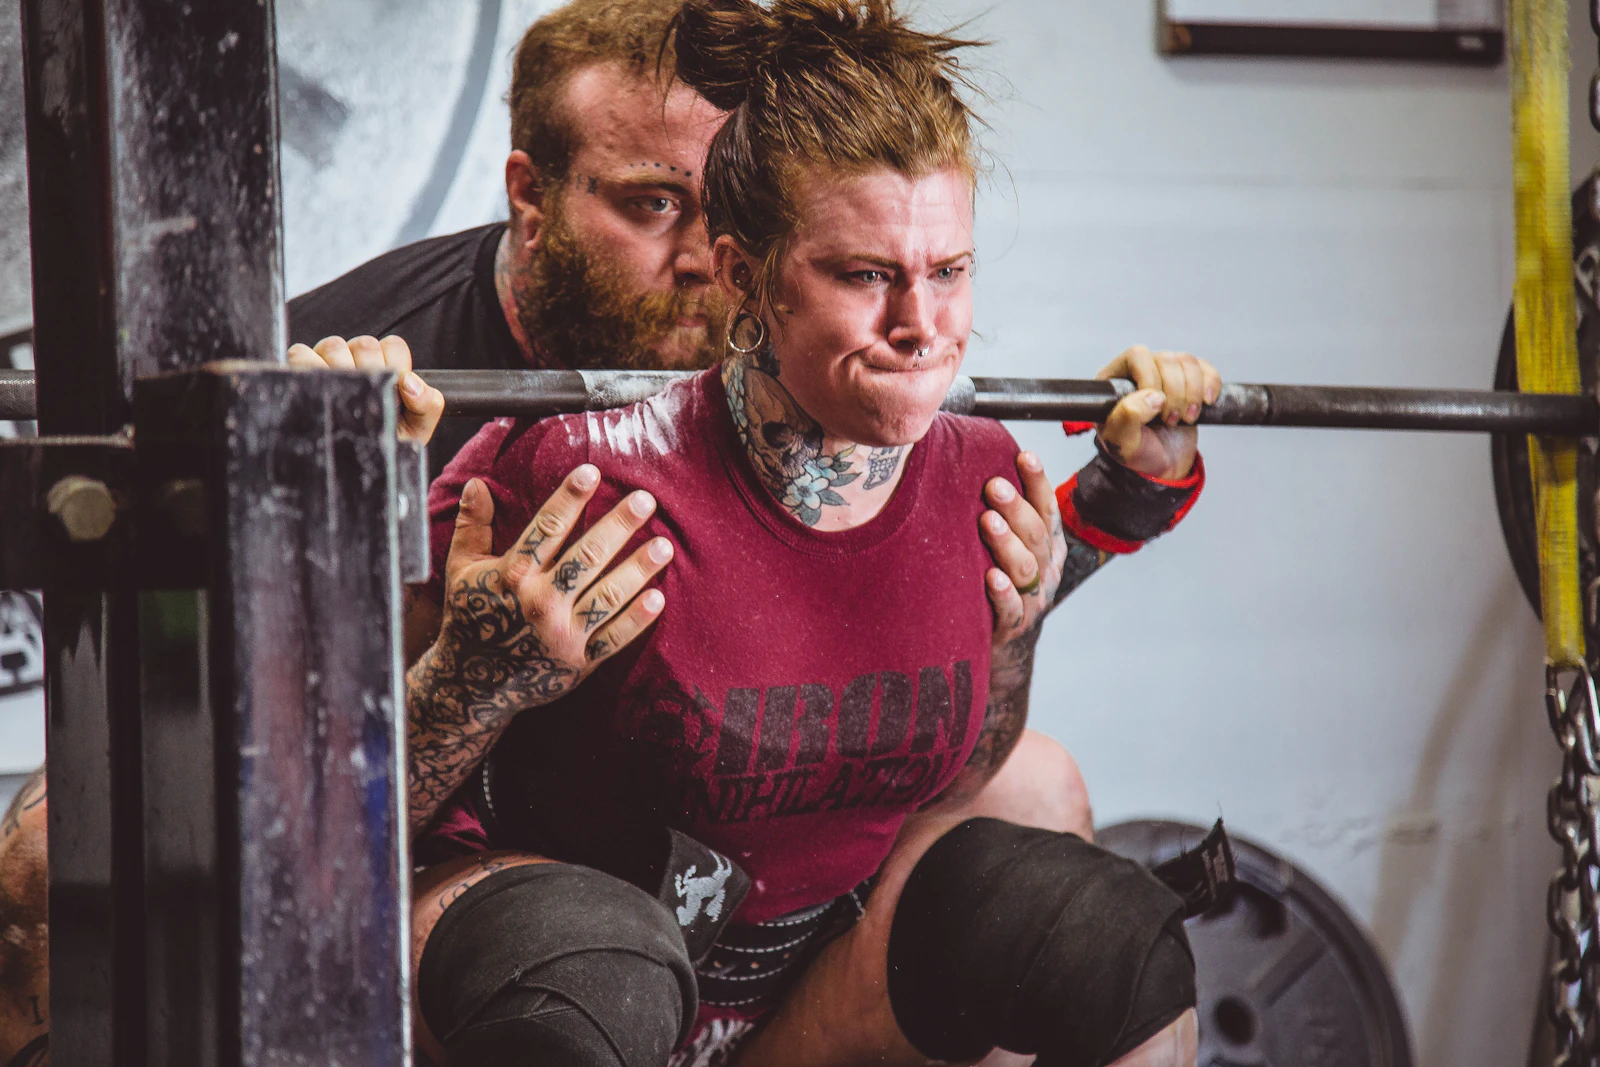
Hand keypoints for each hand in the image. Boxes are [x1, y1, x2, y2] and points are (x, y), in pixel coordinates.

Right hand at [287, 334, 444, 444]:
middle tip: (367, 398)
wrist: (361, 464)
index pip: (393, 345)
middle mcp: (358, 359)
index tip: (392, 386)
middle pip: (363, 343)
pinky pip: (301, 353)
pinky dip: (307, 367)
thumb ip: (427, 403)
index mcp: (388, 366)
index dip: (394, 362)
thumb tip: (410, 382)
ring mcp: (330, 361)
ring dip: (340, 370)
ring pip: (333, 346)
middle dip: (368, 369)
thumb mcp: (416, 428)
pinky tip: (320, 391)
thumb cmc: (386, 441)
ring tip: (344, 399)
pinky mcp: (302, 368)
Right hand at [433, 465, 671, 708]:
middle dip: (618, 526)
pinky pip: (614, 638)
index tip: (593, 472)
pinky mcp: (579, 661)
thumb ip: (472, 526)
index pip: (547, 528)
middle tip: (646, 500)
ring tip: (664, 545)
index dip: (570, 498)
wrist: (473, 686)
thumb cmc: (469, 618)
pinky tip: (658, 597)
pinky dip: (637, 619)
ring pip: (608, 595)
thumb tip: (477, 482)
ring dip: (638, 569)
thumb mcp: (461, 570)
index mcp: (512, 576)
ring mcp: (562, 634)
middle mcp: (540, 602)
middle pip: (586, 557)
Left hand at [982, 451, 1066, 650]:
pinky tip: (991, 577)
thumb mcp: (1010, 542)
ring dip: (1006, 542)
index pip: (1046, 507)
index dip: (1037, 481)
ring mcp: (1033, 597)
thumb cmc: (999, 574)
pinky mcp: (1014, 624)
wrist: (1003, 635)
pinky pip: (1012, 608)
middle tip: (993, 486)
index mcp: (1048, 543)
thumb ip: (1001, 512)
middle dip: (1016, 507)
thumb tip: (970, 460)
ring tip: (988, 521)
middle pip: (1034, 533)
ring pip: (1025, 567)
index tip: (1024, 456)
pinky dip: (1002, 593)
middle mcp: (1046, 567)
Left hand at [1096, 345, 1219, 479]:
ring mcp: (1165, 374)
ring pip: (1187, 362)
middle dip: (1175, 393)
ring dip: (1193, 392)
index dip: (1151, 378)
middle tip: (1171, 421)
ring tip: (1186, 418)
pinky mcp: (1189, 381)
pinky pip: (1205, 369)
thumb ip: (1127, 418)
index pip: (1137, 356)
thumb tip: (1153, 396)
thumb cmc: (1137, 453)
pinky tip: (1206, 404)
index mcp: (1115, 380)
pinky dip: (1211, 384)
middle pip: (1166, 359)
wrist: (1162, 466)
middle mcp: (1139, 371)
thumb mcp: (1122, 443)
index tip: (1156, 410)